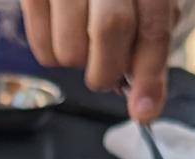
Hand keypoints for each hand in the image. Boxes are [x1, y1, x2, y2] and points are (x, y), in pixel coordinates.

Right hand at [20, 0, 175, 121]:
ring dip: (79, 62)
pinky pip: (41, 46)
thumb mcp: (144, 5)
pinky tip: (61, 35)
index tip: (143, 111)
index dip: (150, 74)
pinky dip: (53, 55)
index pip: (152, 26)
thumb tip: (143, 103)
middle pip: (109, 29)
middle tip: (105, 74)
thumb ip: (148, 46)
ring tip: (82, 42)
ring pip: (71, 46)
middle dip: (108, 69)